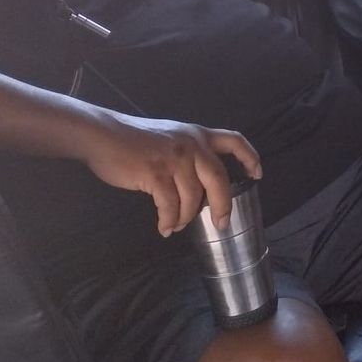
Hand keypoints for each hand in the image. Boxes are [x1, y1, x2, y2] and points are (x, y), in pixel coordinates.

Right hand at [79, 112, 260, 237]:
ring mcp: (175, 159)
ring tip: (175, 226)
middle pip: (219, 180)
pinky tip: (164, 227)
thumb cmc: (133, 138)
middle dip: (222, 205)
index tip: (257, 174)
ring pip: (192, 198)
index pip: (234, 141)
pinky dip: (168, 220)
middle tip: (221, 224)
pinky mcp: (156, 174)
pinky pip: (170, 206)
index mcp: (198, 134)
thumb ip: (188, 154)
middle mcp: (192, 145)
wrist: (103, 134)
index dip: (250, 157)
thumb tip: (198, 186)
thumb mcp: (170, 137)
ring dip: (185, 218)